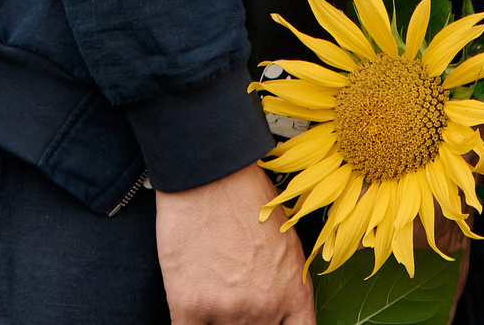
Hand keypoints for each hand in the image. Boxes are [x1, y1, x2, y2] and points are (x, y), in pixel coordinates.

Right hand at [154, 164, 315, 324]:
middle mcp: (265, 307)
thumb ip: (285, 285)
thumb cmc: (247, 198)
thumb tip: (277, 308)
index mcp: (293, 293)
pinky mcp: (190, 305)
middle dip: (245, 318)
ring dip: (216, 316)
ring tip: (211, 287)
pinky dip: (190, 323)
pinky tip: (190, 306)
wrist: (210, 174)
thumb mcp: (286, 242)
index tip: (271, 324)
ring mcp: (228, 310)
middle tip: (233, 294)